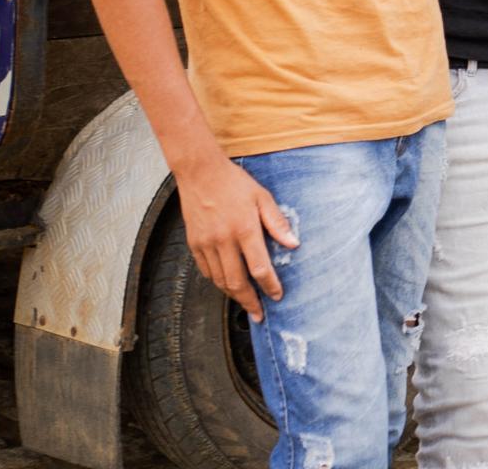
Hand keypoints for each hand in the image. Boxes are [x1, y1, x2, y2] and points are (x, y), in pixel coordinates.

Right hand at [174, 154, 297, 321]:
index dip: (269, 286)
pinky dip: (217, 281)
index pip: (259, 267)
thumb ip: (278, 222)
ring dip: (233, 295)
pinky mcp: (193, 244)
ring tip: (245, 302)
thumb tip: (294, 244)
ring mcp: (206, 244)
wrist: (200, 173)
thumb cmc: (235, 183)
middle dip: (250, 301)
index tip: (277, 296)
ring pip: (220, 280)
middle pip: (237, 281)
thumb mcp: (263, 197)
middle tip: (259, 314)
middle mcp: (223, 240)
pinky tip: (227, 284)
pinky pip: (206, 271)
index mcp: (244, 229)